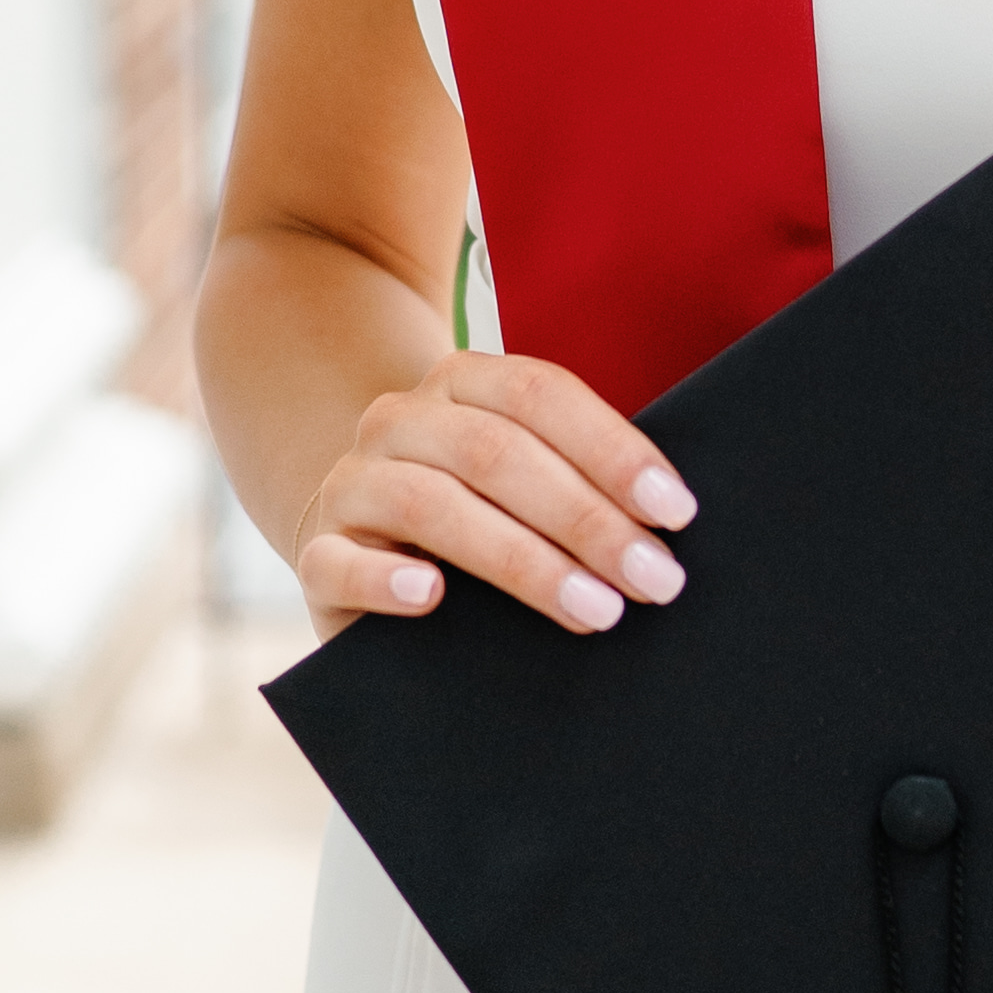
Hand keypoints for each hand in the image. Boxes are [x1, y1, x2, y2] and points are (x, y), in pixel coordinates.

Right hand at [296, 344, 699, 642]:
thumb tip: (669, 527)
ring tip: (595, 610)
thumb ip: (578, 482)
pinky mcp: (317, 554)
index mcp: (461, 381)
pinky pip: (340, 563)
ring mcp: (352, 483)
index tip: (675, 512)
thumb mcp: (525, 483)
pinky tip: (434, 598)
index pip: (541, 395)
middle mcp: (400, 419)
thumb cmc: (481, 516)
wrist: (365, 544)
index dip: (612, 449)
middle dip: (587, 520)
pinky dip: (386, 581)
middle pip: (498, 453)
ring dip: (524, 561)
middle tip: (654, 580)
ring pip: (433, 505)